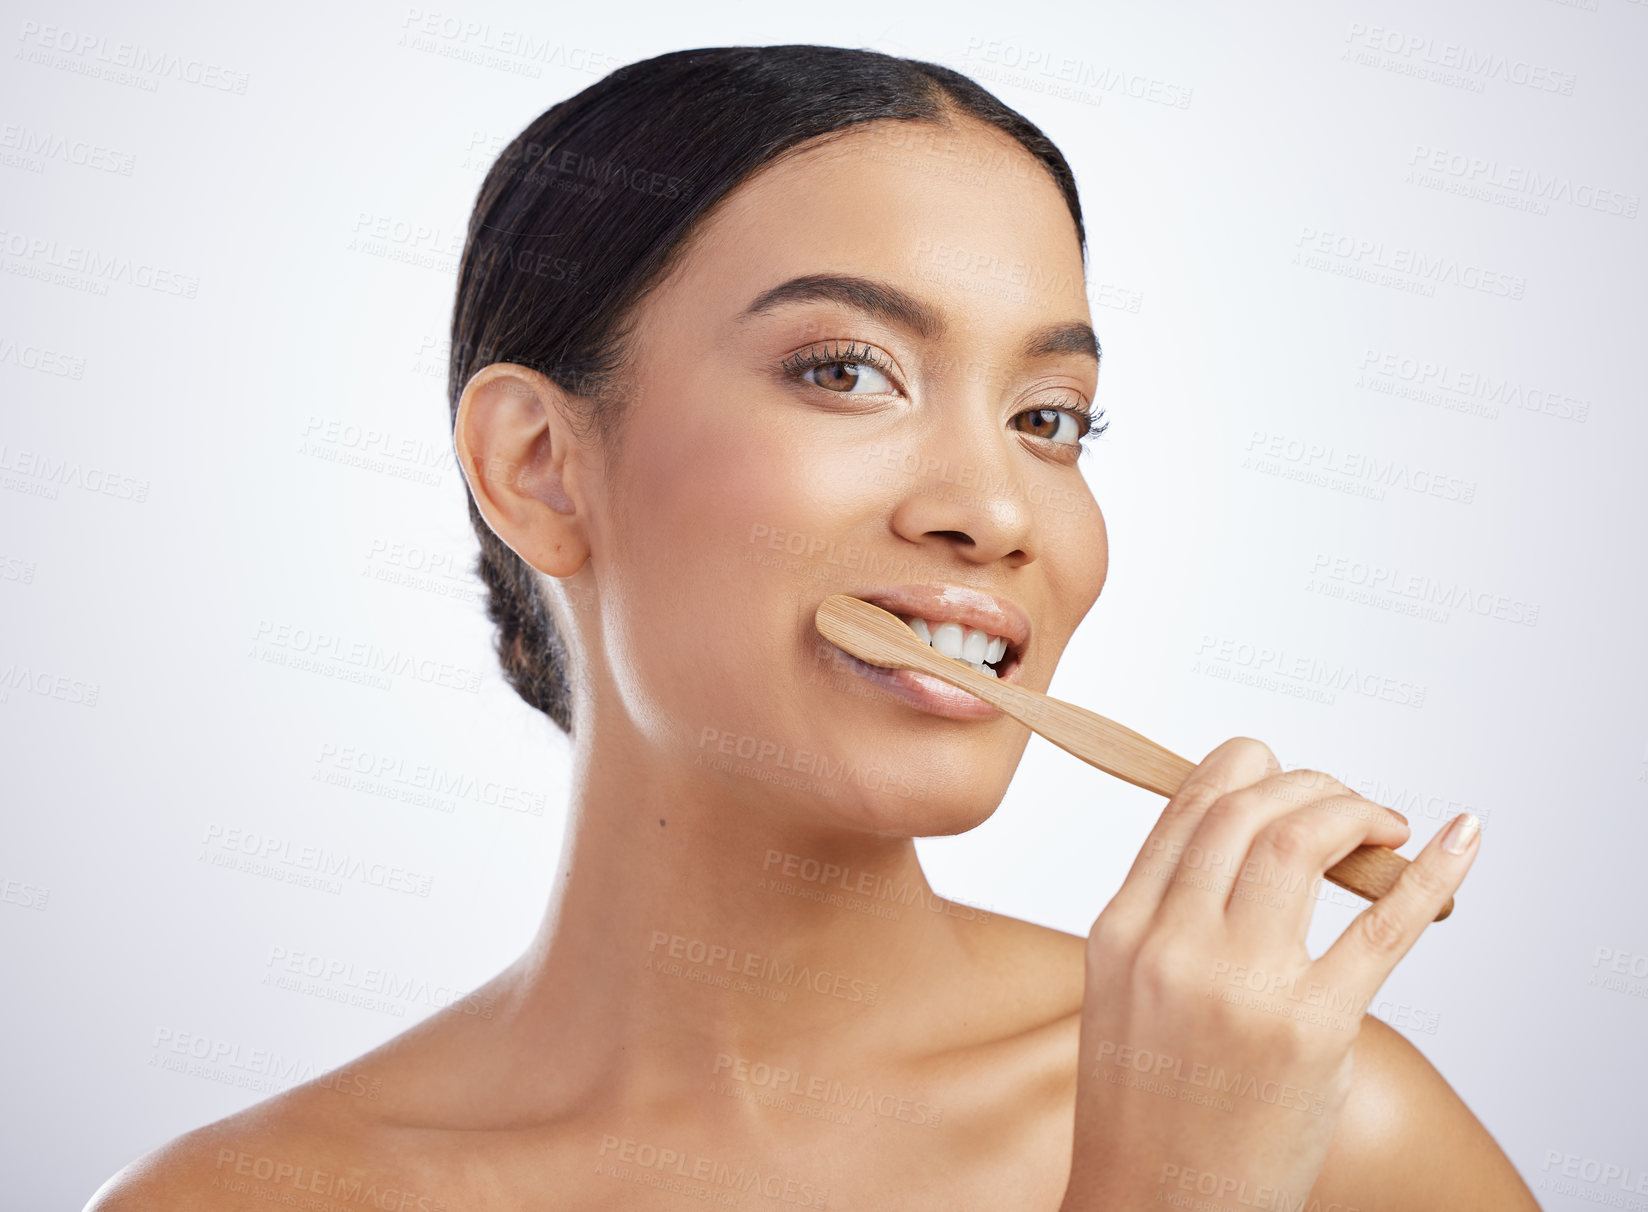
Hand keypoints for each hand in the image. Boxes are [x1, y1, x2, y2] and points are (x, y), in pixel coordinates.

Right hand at [1059, 737, 1480, 1210]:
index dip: (1247, 766)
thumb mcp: (1121, 990)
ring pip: (1301, 839)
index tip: (1282, 773)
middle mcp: (1173, 944)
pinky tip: (1458, 842)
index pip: (1189, 803)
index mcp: (1121, 928)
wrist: (1154, 1205)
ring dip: (1356, 811)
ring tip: (1383, 829)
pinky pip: (1383, 927)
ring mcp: (1242, 985)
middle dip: (1312, 785)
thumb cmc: (1145, 1108)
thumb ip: (1166, 912)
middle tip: (1346, 808)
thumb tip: (1241, 837)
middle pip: (1248, 808)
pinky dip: (1431, 874)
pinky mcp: (1313, 1029)